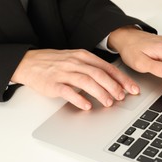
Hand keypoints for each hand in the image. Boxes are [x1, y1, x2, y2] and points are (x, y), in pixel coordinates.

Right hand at [11, 49, 139, 109]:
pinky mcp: (52, 83)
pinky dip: (79, 98)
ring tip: (109, 103)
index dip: (121, 78)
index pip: (107, 67)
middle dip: (113, 86)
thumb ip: (92, 68)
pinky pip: (68, 91)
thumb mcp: (76, 60)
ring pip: (86, 81)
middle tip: (122, 97)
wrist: (29, 62)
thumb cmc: (55, 62)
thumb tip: (113, 82)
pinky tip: (87, 106)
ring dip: (100, 93)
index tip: (132, 88)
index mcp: (83, 56)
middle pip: (99, 74)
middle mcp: (75, 62)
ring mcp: (63, 72)